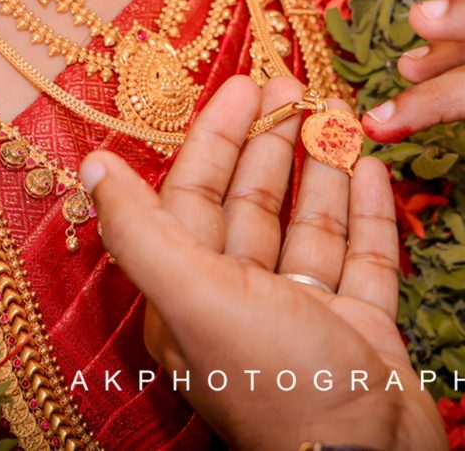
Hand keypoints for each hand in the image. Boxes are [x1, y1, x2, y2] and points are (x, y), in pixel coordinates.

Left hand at [80, 76, 445, 450]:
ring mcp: (304, 313)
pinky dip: (365, 211)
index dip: (215, 139)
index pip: (194, 198)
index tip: (244, 87)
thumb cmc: (277, 378)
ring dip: (321, 168)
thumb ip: (142, 231)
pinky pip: (360, 255)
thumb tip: (93, 167)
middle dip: (271, 143)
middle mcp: (240, 301)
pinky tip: (371, 168)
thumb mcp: (196, 297)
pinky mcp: (358, 325)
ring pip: (309, 225)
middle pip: (253, 205)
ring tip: (338, 113)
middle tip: (295, 86)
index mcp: (191, 295)